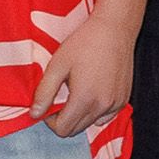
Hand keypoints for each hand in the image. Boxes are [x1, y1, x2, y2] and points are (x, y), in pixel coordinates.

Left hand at [38, 18, 136, 143]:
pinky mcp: (124, 98)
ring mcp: (116, 103)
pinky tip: (93, 92)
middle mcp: (103, 106)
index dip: (50, 121)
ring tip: (77, 93)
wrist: (114, 29)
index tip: (49, 105)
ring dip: (80, 115)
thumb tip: (34, 114)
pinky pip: (106, 116)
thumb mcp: (57, 65)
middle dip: (64, 119)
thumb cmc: (85, 43)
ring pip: (91, 123)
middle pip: (77, 130)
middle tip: (60, 98)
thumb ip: (44, 93)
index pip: (63, 129)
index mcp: (85, 99)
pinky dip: (96, 111)